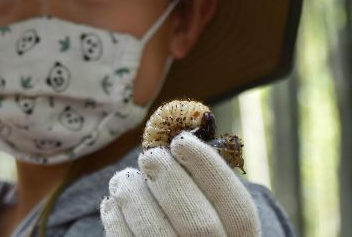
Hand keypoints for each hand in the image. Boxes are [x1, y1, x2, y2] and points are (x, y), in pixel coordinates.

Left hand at [100, 132, 260, 235]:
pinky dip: (116, 220)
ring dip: (135, 197)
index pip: (237, 207)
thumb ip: (201, 176)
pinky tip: (114, 203)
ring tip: (124, 179)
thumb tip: (173, 125)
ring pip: (157, 236)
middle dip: (169, 181)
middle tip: (149, 157)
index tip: (181, 140)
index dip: (208, 169)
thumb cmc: (194, 221)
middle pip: (198, 224)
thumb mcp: (211, 206)